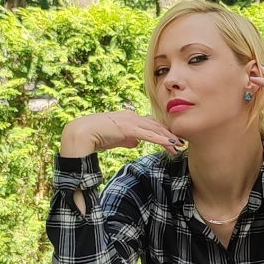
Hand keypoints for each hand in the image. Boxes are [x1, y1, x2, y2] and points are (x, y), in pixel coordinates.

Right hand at [60, 109, 183, 157]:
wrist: (83, 133)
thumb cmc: (96, 136)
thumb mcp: (116, 138)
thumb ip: (127, 139)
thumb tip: (136, 143)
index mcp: (129, 117)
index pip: (150, 124)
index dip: (162, 131)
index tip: (172, 139)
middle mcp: (132, 116)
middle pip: (156, 125)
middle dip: (169, 135)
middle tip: (181, 143)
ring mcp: (131, 121)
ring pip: (155, 130)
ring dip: (168, 139)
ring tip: (179, 147)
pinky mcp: (129, 129)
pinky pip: (149, 135)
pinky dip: (162, 140)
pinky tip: (171, 144)